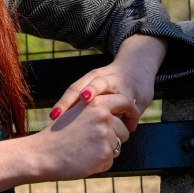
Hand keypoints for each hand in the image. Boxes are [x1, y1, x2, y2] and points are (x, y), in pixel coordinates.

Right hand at [27, 93, 136, 180]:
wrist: (42, 154)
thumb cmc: (57, 135)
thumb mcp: (76, 113)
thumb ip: (96, 110)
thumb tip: (118, 113)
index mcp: (96, 103)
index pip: (125, 101)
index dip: (130, 111)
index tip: (130, 120)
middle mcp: (104, 117)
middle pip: (124, 130)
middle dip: (115, 138)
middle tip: (94, 143)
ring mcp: (106, 136)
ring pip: (118, 146)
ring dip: (105, 151)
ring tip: (84, 150)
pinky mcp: (105, 154)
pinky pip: (110, 161)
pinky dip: (99, 163)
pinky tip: (83, 159)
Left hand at [49, 34, 166, 131]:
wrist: (138, 64)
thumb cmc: (110, 81)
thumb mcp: (95, 84)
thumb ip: (81, 102)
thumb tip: (61, 125)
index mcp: (92, 76)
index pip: (75, 88)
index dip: (65, 102)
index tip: (54, 116)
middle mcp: (108, 79)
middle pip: (96, 83)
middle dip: (88, 93)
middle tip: (81, 102)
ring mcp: (125, 87)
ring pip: (118, 94)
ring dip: (113, 106)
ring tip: (107, 117)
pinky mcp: (139, 95)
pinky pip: (134, 108)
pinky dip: (131, 118)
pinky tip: (128, 128)